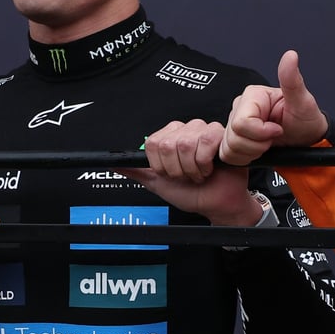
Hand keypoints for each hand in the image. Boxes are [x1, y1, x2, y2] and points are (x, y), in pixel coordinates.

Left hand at [120, 120, 262, 225]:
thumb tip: (114, 164)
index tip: (170, 173)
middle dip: (176, 168)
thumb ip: (137, 171)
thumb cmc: (191, 193)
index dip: (160, 164)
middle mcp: (186, 130)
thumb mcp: (157, 182)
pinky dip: (205, 162)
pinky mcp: (220, 134)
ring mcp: (204, 130)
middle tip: (186, 175)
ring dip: (192, 168)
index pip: (153, 142)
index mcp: (170, 137)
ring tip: (199, 173)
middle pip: (168, 144)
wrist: (215, 203)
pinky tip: (210, 167)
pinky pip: (205, 142)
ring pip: (186, 144)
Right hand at [219, 50, 327, 165]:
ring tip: (267, 144)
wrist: (306, 141)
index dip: (261, 133)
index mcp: (252, 95)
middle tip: (274, 138)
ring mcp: (233, 123)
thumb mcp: (303, 102)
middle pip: (233, 136)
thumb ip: (292, 80)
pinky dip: (245, 157)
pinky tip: (258, 150)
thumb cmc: (305, 121)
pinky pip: (227, 154)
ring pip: (229, 147)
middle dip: (257, 144)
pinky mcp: (232, 138)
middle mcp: (240, 107)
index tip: (278, 130)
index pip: (241, 123)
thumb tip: (291, 55)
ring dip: (252, 152)